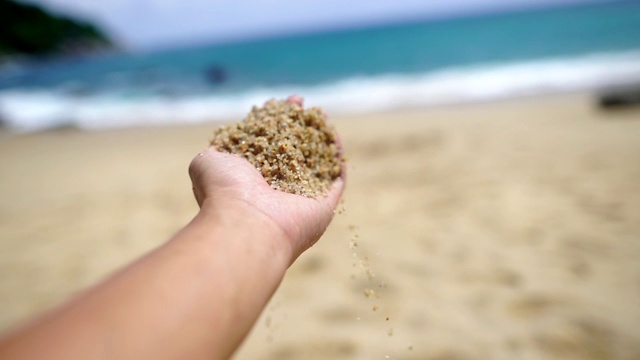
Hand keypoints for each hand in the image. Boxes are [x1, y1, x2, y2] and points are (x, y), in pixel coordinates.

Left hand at [188, 98, 344, 263]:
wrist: (247, 223)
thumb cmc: (224, 191)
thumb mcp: (207, 161)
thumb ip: (217, 150)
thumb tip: (225, 141)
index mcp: (249, 182)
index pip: (263, 147)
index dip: (270, 124)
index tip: (275, 104)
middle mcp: (275, 192)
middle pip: (290, 153)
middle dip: (296, 126)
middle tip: (300, 105)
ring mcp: (300, 200)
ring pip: (314, 165)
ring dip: (319, 139)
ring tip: (321, 115)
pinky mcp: (324, 207)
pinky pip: (335, 180)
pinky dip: (337, 159)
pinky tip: (334, 136)